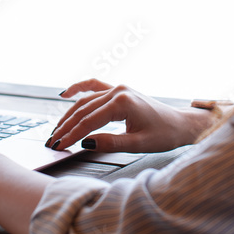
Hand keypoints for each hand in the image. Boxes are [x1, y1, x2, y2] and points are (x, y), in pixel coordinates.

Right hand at [47, 79, 215, 152]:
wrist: (180, 124)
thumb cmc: (165, 134)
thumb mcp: (138, 145)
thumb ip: (111, 143)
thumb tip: (86, 143)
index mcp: (123, 103)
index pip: (89, 121)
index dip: (72, 135)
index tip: (59, 147)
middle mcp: (119, 91)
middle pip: (83, 110)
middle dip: (66, 127)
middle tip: (52, 142)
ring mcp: (118, 88)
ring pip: (85, 101)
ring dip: (69, 115)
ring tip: (56, 130)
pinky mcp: (119, 91)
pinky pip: (94, 87)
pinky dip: (79, 89)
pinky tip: (65, 95)